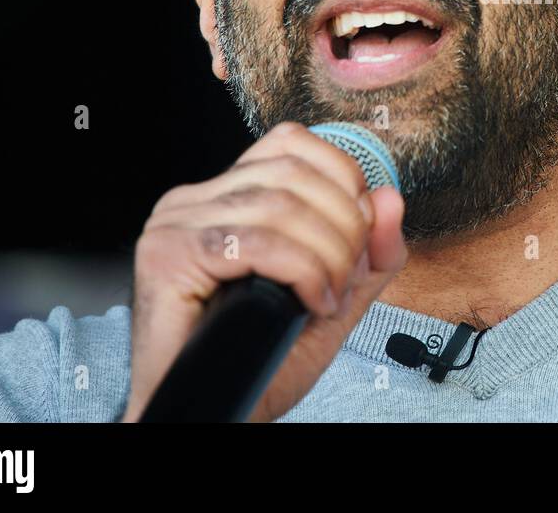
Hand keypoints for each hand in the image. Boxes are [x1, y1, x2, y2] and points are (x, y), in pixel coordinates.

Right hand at [122, 121, 406, 421]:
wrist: (213, 416)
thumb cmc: (258, 362)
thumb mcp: (333, 301)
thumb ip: (368, 254)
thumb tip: (390, 198)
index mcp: (226, 196)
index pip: (291, 142)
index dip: (342, 177)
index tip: (361, 231)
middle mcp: (194, 200)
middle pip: (293, 172)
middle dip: (343, 225)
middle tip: (347, 278)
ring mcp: (175, 224)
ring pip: (280, 204)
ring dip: (327, 254)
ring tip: (329, 297)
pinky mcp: (167, 256)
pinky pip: (258, 242)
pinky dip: (303, 271)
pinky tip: (311, 302)